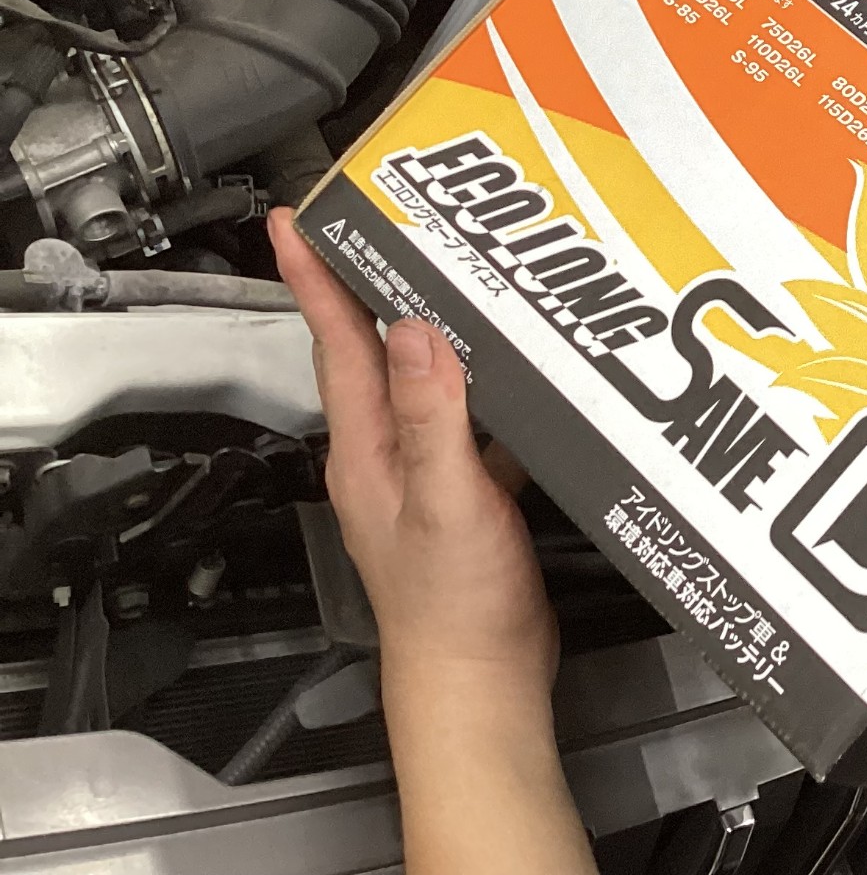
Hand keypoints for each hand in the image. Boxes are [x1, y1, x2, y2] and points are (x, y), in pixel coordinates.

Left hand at [271, 209, 555, 689]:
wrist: (480, 679)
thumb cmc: (451, 609)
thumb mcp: (446, 502)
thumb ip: (433, 418)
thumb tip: (418, 332)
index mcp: (365, 450)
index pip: (335, 342)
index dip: (317, 277)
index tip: (297, 222)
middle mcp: (387, 453)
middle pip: (376, 348)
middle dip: (377, 281)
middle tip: (389, 220)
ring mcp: (427, 471)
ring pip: (431, 378)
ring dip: (444, 326)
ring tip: (470, 275)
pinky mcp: (469, 489)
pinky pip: (478, 416)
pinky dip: (499, 383)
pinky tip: (535, 372)